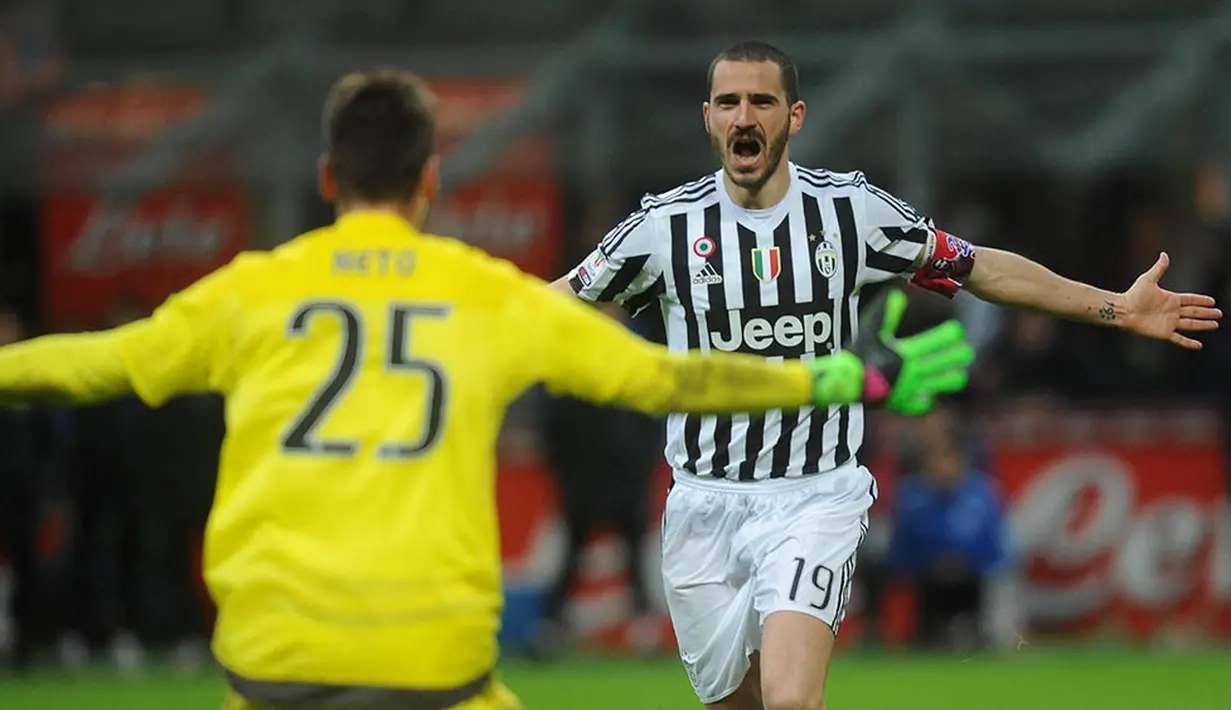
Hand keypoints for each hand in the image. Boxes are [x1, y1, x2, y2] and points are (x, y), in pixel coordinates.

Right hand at [808, 289, 974, 415]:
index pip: (943, 339)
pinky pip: (926, 403)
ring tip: (955, 371)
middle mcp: (915, 372)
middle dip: (960, 354)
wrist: (846, 385)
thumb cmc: (857, 356)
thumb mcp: (869, 331)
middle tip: (963, 350)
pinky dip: (929, 397)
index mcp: (908, 352)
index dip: (952, 333)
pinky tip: (928, 392)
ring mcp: (912, 389)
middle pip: (951, 361)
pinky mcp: (905, 404)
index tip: (955, 330)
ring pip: (946, 383)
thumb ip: (884, 314)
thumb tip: (896, 294)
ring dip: (952, 376)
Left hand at [1121, 252, 1221, 349]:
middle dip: (1206, 313)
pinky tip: (1198, 345)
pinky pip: (1179, 339)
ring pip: (1191, 324)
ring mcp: (1169, 323)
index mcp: (1171, 299)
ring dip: (1203, 325)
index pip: (1190, 300)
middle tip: (1219, 313)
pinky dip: (1189, 343)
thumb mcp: (1148, 279)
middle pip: (1194, 312)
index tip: (1212, 301)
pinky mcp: (1164, 333)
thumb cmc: (1134, 295)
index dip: (1201, 300)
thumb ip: (1159, 268)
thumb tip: (1164, 254)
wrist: (1124, 310)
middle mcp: (1172, 311)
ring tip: (1215, 324)